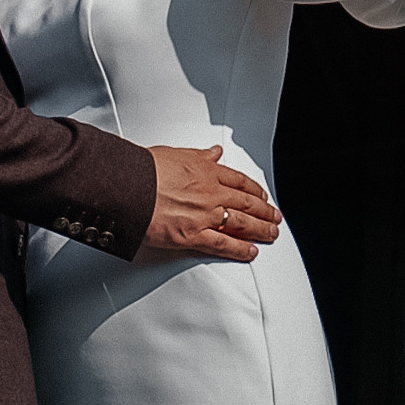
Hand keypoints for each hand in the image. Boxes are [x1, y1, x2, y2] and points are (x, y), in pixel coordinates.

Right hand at [140, 144, 281, 259]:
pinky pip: (223, 244)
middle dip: (265, 212)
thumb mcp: (175, 153)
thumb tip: (213, 152)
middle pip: (247, 203)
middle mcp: (211, 193)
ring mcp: (205, 215)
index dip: (254, 189)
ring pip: (242, 224)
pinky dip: (240, 249)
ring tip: (271, 234)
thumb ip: (199, 156)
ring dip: (261, 230)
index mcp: (206, 171)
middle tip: (275, 217)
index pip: (239, 181)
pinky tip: (250, 252)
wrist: (129, 186)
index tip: (261, 195)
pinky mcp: (194, 235)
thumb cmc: (144, 169)